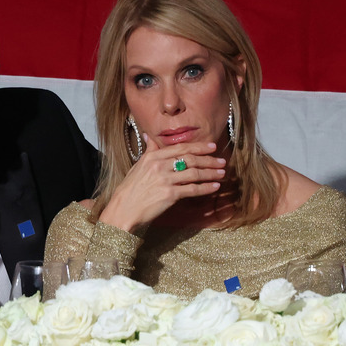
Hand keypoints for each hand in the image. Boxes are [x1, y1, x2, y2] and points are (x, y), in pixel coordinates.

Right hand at [98, 134, 225, 231]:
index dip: (199, 147)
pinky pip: (192, 189)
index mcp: (154, 157)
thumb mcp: (138, 166)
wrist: (124, 208)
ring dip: (211, 173)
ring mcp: (165, 180)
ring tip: (222, 173)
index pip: (181, 148)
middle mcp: (160, 166)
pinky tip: (214, 187)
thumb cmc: (130, 188)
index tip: (212, 147)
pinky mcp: (169, 195)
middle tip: (222, 161)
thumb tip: (149, 137)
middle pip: (190, 159)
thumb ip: (149, 151)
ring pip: (194, 173)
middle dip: (209, 159)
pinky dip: (205, 188)